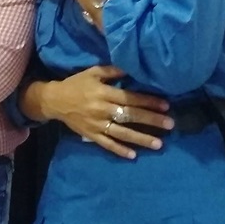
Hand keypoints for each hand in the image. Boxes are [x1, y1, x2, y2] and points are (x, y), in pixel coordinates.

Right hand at [38, 65, 172, 159]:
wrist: (54, 100)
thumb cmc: (76, 84)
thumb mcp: (93, 72)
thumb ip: (113, 71)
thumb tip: (134, 67)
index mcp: (104, 93)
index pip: (130, 98)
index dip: (148, 102)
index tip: (165, 106)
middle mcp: (102, 110)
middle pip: (130, 116)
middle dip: (151, 120)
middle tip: (170, 124)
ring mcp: (96, 124)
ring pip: (122, 133)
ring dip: (141, 139)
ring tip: (158, 144)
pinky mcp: (91, 135)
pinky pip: (107, 144)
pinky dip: (119, 150)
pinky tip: (133, 155)